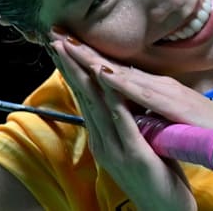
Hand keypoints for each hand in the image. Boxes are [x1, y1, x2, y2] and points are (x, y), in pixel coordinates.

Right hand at [47, 32, 196, 209]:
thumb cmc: (157, 175)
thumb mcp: (136, 143)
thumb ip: (126, 122)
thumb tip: (120, 97)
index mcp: (102, 137)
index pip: (83, 96)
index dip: (71, 69)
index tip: (61, 44)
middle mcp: (102, 140)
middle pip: (83, 94)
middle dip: (69, 64)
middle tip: (55, 36)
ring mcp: (115, 148)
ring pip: (96, 102)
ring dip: (83, 72)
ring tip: (71, 48)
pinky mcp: (133, 154)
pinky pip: (121, 119)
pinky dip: (112, 95)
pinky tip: (106, 76)